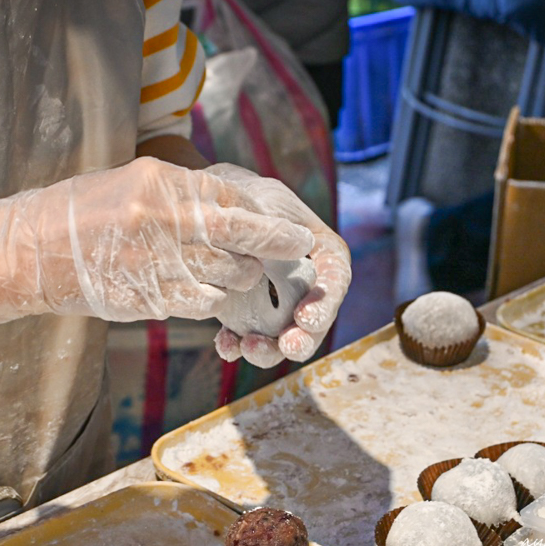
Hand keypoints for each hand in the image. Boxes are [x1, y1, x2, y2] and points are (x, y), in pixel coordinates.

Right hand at [0, 158, 314, 354]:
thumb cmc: (80, 211)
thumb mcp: (131, 182)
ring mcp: (154, 264)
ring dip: (242, 277)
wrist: (29, 252)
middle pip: (238, 238)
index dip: (264, 217)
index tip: (286, 226)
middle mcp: (160, 223)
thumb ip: (182, 194)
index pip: (230, 199)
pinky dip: (214, 300)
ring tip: (243, 273)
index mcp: (159, 185)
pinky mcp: (146, 299)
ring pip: (225, 276)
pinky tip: (212, 293)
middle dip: (274, 246)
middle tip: (296, 249)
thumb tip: (231, 207)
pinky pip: (200, 303)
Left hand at [206, 164, 351, 367]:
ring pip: (281, 336)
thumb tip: (294, 244)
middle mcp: (305, 283)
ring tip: (249, 348)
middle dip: (304, 339)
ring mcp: (276, 303)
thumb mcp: (264, 201)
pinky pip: (246, 337)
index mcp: (322, 251)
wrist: (208, 206)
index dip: (325, 302)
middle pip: (314, 318)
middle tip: (289, 347)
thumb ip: (275, 225)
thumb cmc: (246, 195)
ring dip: (269, 350)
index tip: (306, 317)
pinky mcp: (246, 314)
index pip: (335, 278)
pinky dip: (236, 345)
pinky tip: (225, 346)